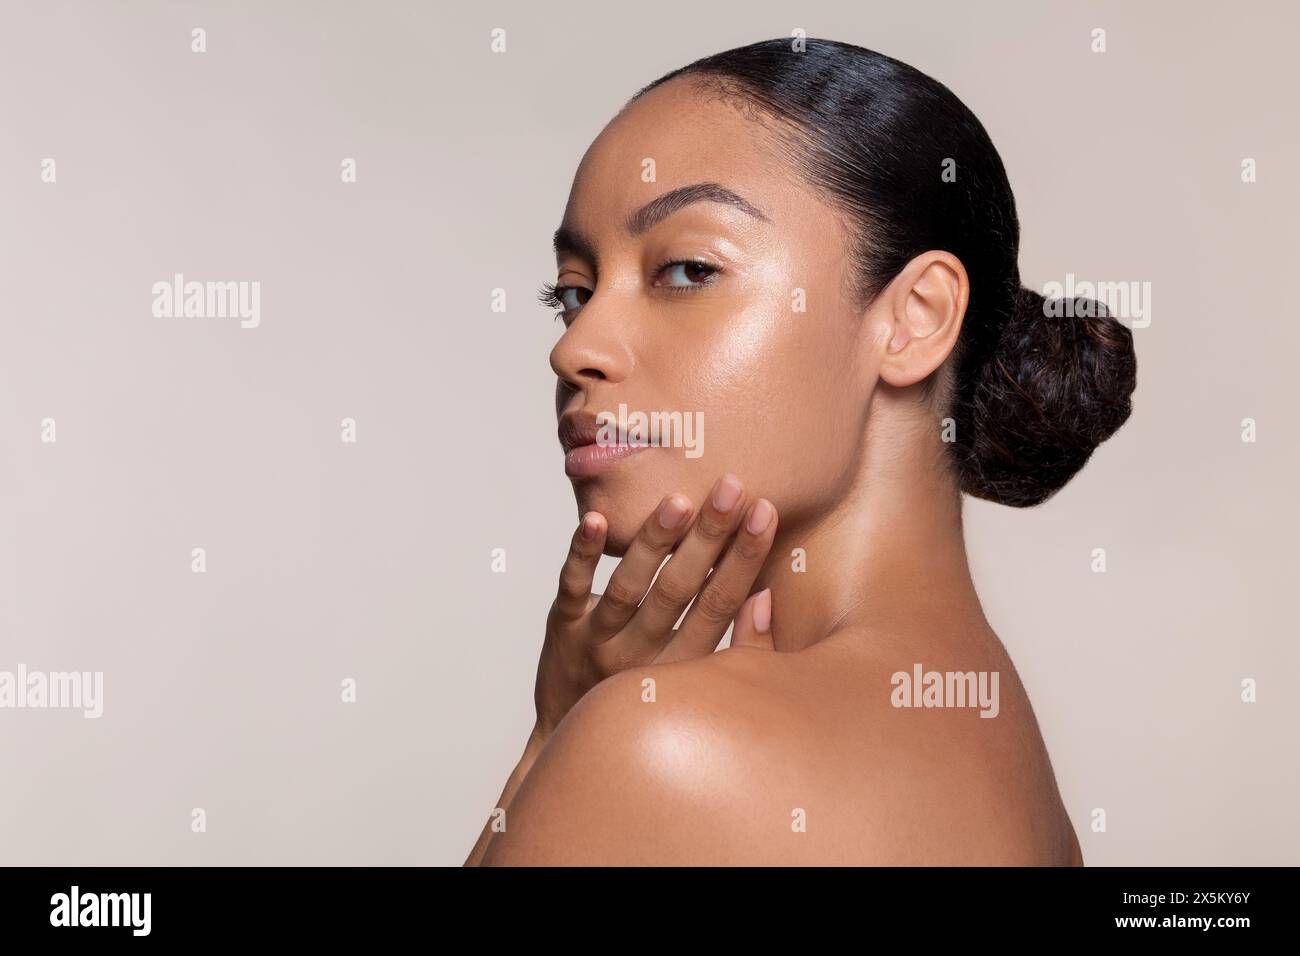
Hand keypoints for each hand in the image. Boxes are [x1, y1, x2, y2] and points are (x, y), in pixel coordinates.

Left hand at [532, 474, 777, 737]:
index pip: (718, 607)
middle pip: (677, 592)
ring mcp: (596, 642)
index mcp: (679, 670)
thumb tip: (766, 595)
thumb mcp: (698, 687)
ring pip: (627, 588)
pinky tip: (594, 519)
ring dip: (653, 543)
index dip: (744, 559)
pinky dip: (581, 553)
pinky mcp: (561, 627)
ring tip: (679, 501)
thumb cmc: (650, 704)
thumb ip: (741, 648)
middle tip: (730, 487)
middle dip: (708, 538)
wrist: (568, 739)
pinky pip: (571, 587)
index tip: (764, 512)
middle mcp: (638, 657)